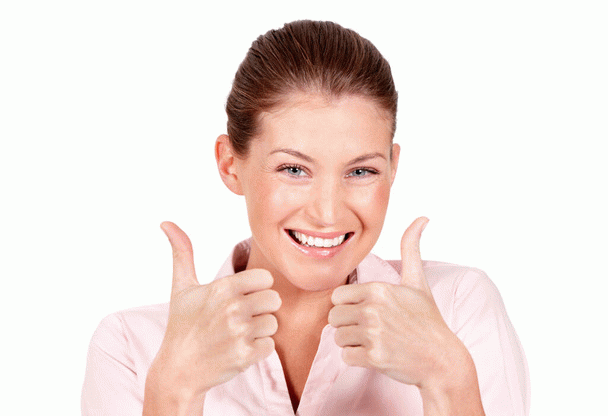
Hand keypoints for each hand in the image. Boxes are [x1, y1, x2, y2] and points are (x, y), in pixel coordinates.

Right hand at [149, 222, 280, 398]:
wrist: (178, 370)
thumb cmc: (182, 325)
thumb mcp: (182, 287)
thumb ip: (182, 253)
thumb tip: (166, 222)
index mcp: (223, 288)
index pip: (265, 278)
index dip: (256, 287)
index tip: (242, 296)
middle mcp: (233, 308)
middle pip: (274, 299)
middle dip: (262, 308)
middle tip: (242, 316)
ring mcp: (240, 333)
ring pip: (273, 323)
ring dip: (260, 330)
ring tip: (238, 333)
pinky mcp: (245, 355)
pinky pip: (270, 345)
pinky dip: (259, 349)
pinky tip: (240, 348)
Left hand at [328, 217, 467, 388]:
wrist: (441, 359)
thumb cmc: (427, 319)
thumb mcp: (418, 281)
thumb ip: (411, 248)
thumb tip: (423, 218)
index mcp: (378, 289)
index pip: (337, 296)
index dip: (348, 305)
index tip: (365, 311)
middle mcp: (373, 309)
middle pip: (334, 317)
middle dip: (347, 324)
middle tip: (369, 329)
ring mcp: (373, 334)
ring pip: (338, 337)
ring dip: (351, 342)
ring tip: (374, 341)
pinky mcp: (374, 357)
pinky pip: (346, 356)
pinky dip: (356, 358)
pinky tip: (375, 354)